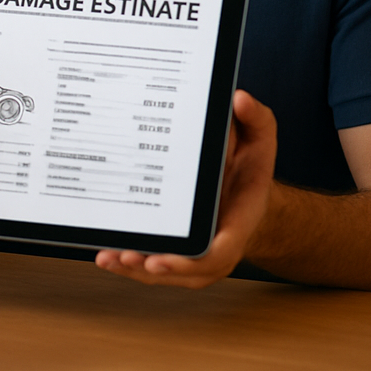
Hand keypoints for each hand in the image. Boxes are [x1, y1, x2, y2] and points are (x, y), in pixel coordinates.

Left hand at [95, 89, 276, 288]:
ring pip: (166, 272)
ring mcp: (197, 254)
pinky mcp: (178, 250)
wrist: (246, 190)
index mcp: (238, 222)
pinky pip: (155, 263)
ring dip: (136, 269)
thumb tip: (239, 98)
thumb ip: (257, 118)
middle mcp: (218, 245)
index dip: (189, 262)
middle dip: (153, 266)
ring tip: (110, 258)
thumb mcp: (261, 138)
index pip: (219, 253)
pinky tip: (108, 255)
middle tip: (125, 256)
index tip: (161, 259)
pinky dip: (132, 264)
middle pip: (185, 270)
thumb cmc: (250, 167)